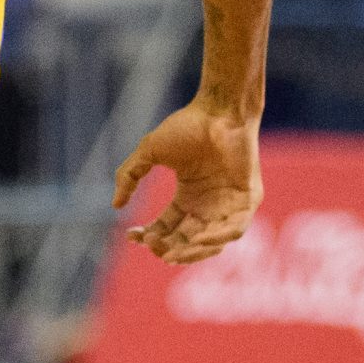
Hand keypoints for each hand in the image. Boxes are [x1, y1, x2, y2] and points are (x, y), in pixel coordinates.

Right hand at [113, 98, 261, 264]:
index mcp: (187, 197)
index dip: (149, 236)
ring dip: (191, 252)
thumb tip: (115, 205)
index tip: (131, 236)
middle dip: (168, 248)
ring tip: (172, 253)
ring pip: (211, 243)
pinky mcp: (248, 199)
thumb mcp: (150, 152)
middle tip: (152, 245)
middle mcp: (208, 205)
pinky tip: (198, 239)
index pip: (167, 228)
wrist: (219, 109)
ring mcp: (229, 204)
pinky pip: (235, 229)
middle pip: (186, 241)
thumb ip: (130, 176)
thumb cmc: (187, 125)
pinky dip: (217, 238)